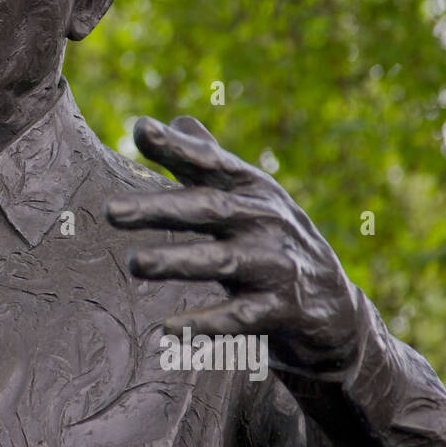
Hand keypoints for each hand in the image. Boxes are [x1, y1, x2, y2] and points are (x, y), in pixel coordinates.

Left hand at [105, 115, 361, 372]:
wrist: (334, 310)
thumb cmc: (274, 242)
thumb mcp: (249, 197)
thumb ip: (209, 161)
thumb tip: (172, 119)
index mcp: (253, 189)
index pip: (211, 162)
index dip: (177, 146)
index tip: (140, 129)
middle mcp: (266, 220)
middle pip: (208, 209)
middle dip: (160, 208)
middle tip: (111, 211)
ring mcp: (277, 265)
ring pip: (222, 261)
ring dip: (177, 261)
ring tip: (135, 263)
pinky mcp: (283, 310)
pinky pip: (240, 317)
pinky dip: (206, 322)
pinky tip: (168, 327)